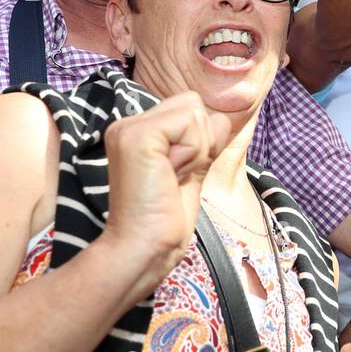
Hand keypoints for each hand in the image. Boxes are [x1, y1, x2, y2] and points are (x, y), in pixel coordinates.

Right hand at [100, 92, 230, 299]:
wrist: (146, 247)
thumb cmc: (167, 219)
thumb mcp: (192, 170)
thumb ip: (203, 142)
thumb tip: (221, 118)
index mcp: (138, 131)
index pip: (189, 108)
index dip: (199, 141)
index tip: (178, 175)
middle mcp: (129, 124)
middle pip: (193, 103)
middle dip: (200, 142)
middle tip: (175, 176)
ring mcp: (130, 127)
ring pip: (195, 111)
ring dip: (197, 150)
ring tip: (172, 177)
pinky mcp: (137, 135)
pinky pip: (190, 122)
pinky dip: (193, 152)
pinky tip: (172, 175)